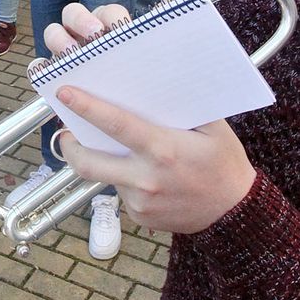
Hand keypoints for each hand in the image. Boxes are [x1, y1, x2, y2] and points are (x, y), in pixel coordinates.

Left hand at [47, 2, 257, 233]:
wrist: (235, 214)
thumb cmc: (224, 164)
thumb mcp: (213, 128)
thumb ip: (183, 105)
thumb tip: (155, 82)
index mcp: (162, 150)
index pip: (115, 124)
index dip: (86, 107)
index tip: (64, 91)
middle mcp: (145, 178)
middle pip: (89, 163)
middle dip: (70, 145)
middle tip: (66, 131)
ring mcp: (140, 202)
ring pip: (106, 177)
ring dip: (102, 161)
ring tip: (106, 147)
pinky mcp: (140, 218)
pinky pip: (121, 194)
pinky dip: (124, 180)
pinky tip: (141, 174)